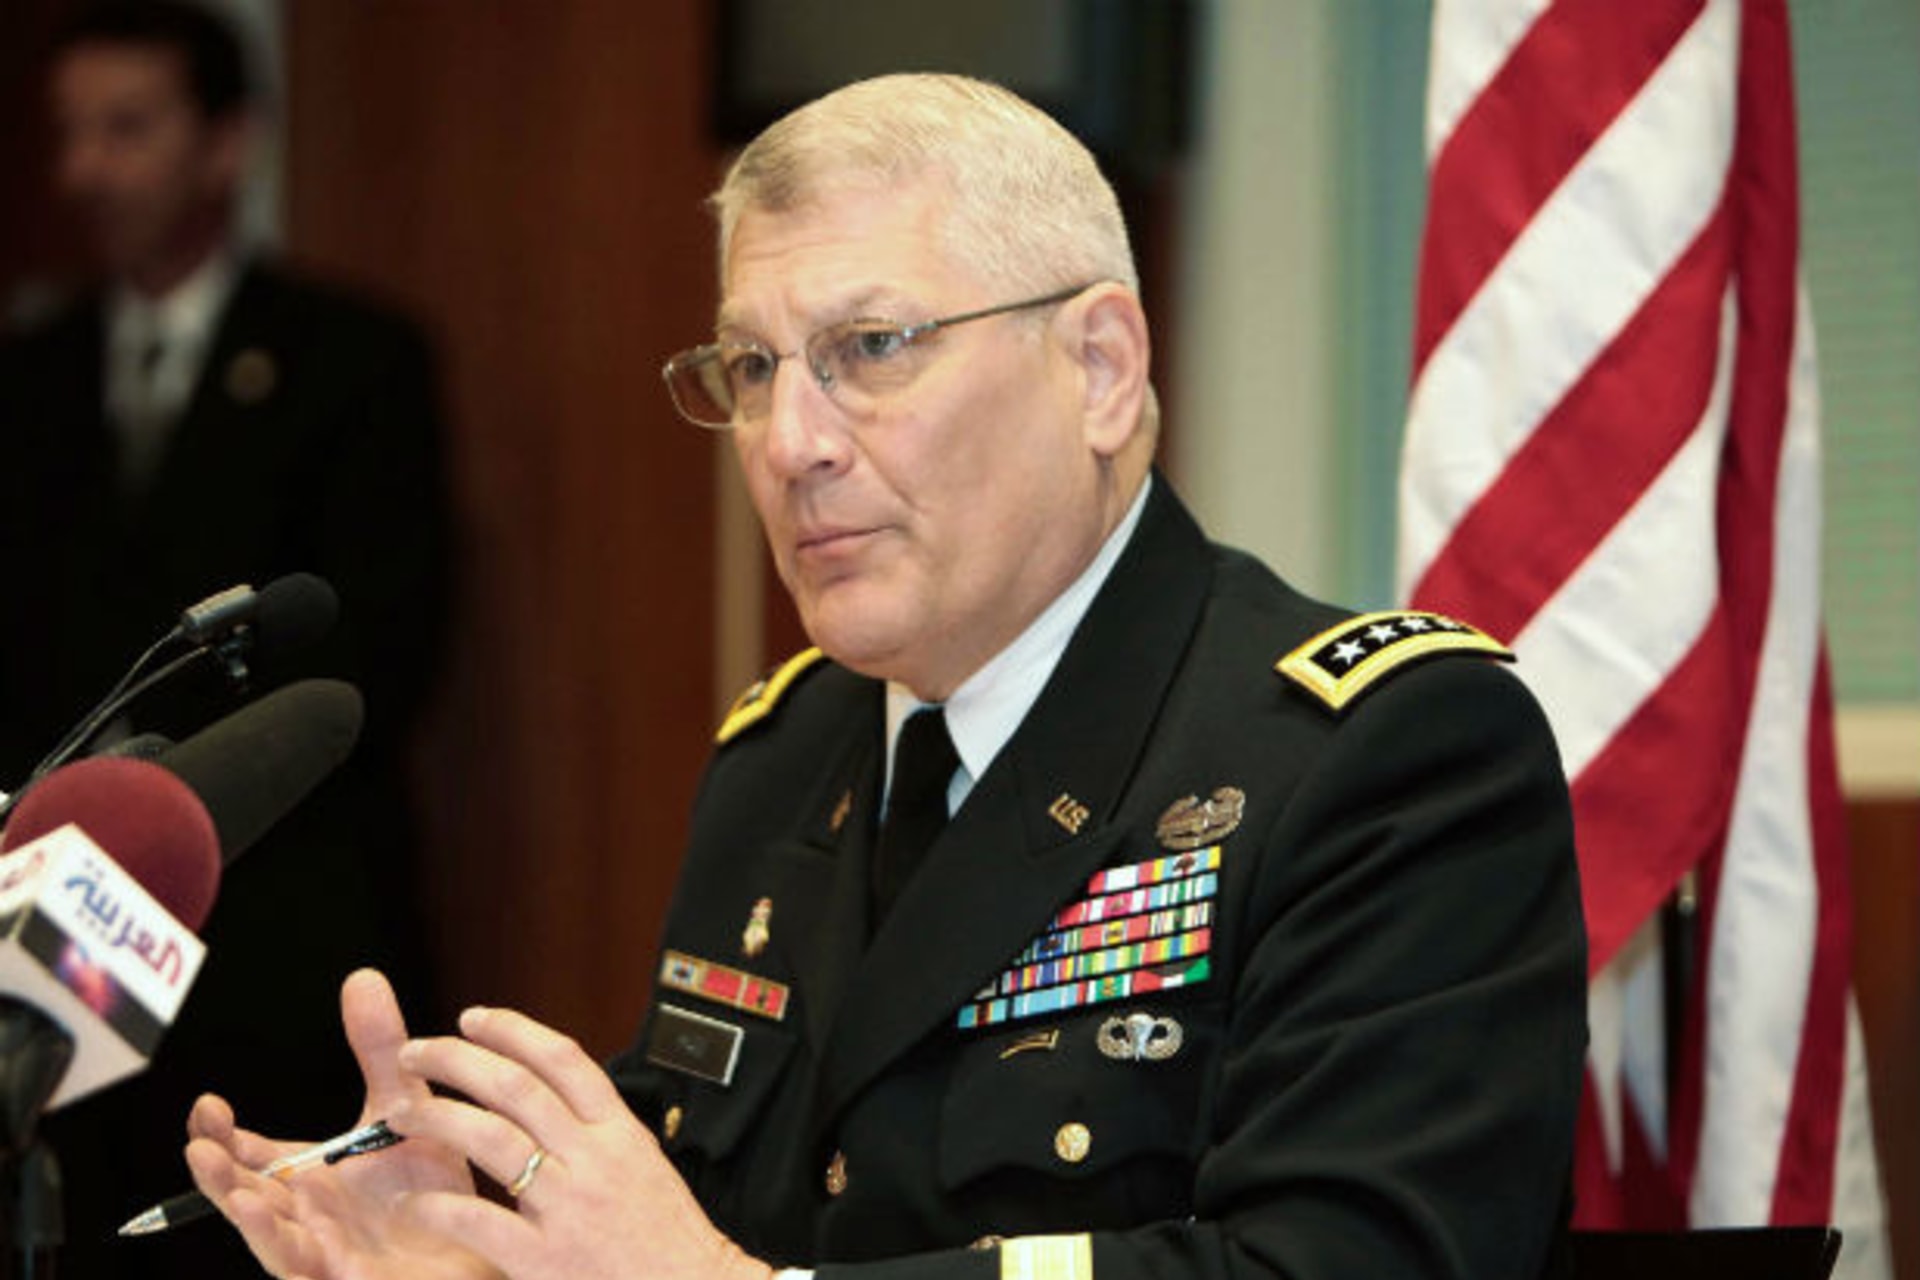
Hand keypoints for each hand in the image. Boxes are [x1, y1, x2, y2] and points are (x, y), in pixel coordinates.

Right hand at [184, 969, 491, 1279]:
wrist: (489, 1248)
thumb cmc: (436, 1192)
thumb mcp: (405, 1108)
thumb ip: (380, 1049)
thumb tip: (361, 977)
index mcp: (311, 1179)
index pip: (251, 1156)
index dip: (223, 1135)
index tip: (209, 1105)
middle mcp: (307, 1217)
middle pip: (246, 1195)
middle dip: (218, 1172)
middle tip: (199, 1142)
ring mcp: (323, 1253)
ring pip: (268, 1236)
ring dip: (240, 1211)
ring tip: (225, 1181)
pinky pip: (302, 1267)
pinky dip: (280, 1243)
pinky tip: (268, 1215)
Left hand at [390, 1002, 770, 1279]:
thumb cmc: (671, 1241)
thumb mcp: (647, 1167)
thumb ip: (602, 1136)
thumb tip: (556, 1099)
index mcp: (621, 1133)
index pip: (563, 1059)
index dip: (512, 1031)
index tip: (473, 1018)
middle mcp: (594, 1159)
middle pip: (516, 1087)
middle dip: (457, 1060)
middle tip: (416, 1052)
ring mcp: (569, 1206)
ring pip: (491, 1138)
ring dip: (437, 1117)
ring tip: (401, 1114)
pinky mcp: (545, 1259)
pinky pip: (478, 1219)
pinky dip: (437, 1206)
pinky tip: (411, 1201)